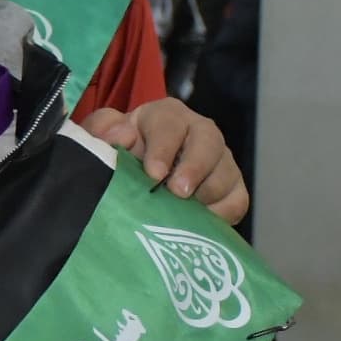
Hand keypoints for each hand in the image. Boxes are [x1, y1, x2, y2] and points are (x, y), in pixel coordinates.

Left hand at [83, 99, 247, 224]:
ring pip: (226, 173)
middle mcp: (199, 133)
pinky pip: (237, 200)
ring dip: (207, 193)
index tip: (153, 173)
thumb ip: (103, 129)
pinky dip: (222, 213)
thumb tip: (121, 136)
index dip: (163, 148)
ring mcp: (219, 161)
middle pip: (209, 143)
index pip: (170, 125)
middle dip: (194, 168)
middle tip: (178, 192)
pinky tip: (199, 224)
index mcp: (166, 116)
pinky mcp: (232, 188)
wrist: (133, 178)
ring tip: (184, 211)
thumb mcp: (103, 136)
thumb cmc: (118, 153)